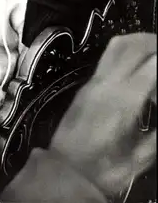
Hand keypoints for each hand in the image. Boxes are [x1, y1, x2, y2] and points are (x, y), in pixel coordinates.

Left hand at [50, 32, 156, 196]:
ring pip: (118, 45)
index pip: (153, 64)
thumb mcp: (140, 157)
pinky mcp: (86, 84)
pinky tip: (138, 65)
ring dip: (141, 41)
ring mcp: (94, 81)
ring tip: (155, 52)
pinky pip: (108, 55)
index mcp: (123, 101)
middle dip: (156, 44)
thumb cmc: (103, 169)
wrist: (63, 170)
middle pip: (135, 45)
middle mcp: (106, 83)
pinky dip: (128, 50)